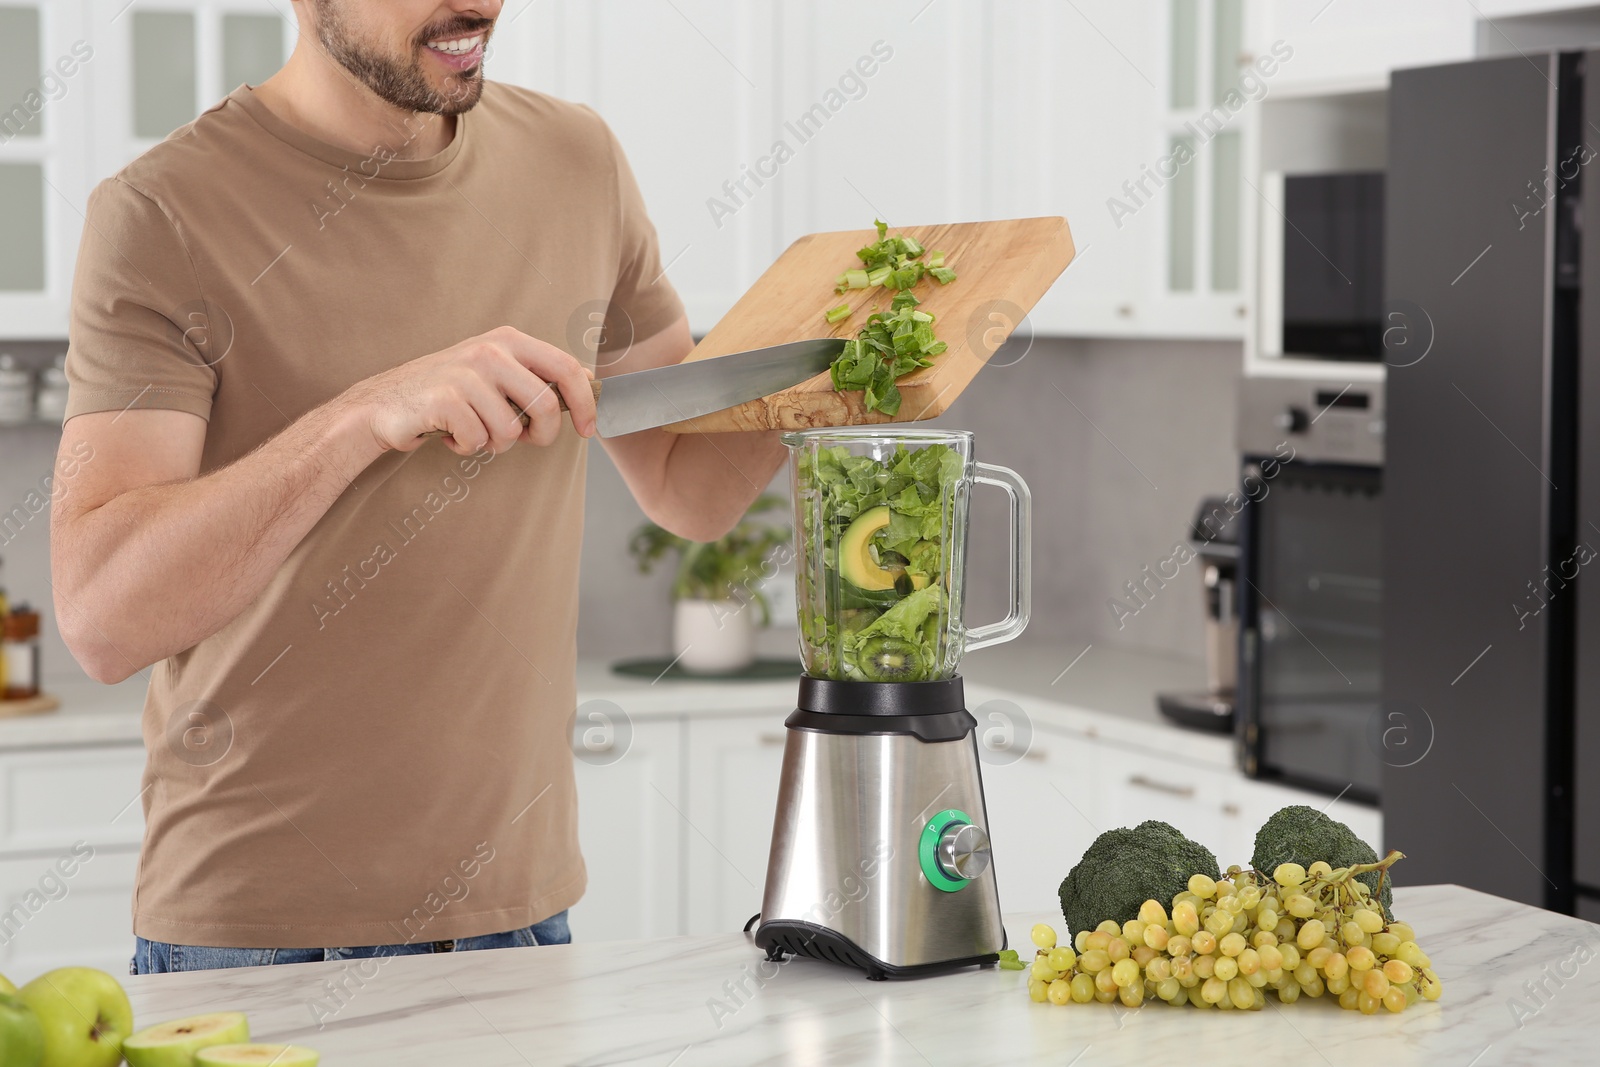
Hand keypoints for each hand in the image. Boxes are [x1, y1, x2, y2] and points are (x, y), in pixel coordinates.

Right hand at [345, 326, 597, 454]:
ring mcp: (465, 372)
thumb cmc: (448, 394)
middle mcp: (490, 350)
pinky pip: (478, 440)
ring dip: (495, 444)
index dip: (585, 403)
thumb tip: (590, 380)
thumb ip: (536, 376)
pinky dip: (467, 448)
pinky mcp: (444, 398)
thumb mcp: (496, 374)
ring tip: (473, 431)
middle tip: (524, 442)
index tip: (588, 429)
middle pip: (545, 404)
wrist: (383, 404)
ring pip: (510, 430)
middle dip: (542, 435)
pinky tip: (449, 434)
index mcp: (509, 340)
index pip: (567, 367)